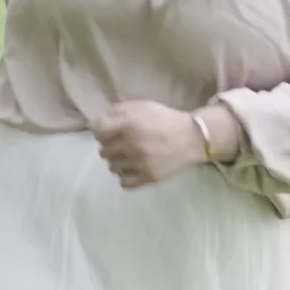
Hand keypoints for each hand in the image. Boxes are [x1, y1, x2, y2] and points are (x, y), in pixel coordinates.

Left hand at [92, 100, 206, 187]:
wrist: (191, 138)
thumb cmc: (164, 119)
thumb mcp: (142, 106)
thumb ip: (118, 111)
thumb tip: (98, 122)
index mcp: (128, 124)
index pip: (97, 131)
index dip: (100, 131)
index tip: (108, 131)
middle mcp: (131, 144)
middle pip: (103, 150)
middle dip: (109, 146)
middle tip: (120, 144)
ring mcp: (139, 163)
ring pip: (112, 167)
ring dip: (117, 161)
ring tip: (128, 156)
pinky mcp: (148, 177)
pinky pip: (123, 182)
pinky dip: (124, 176)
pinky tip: (132, 168)